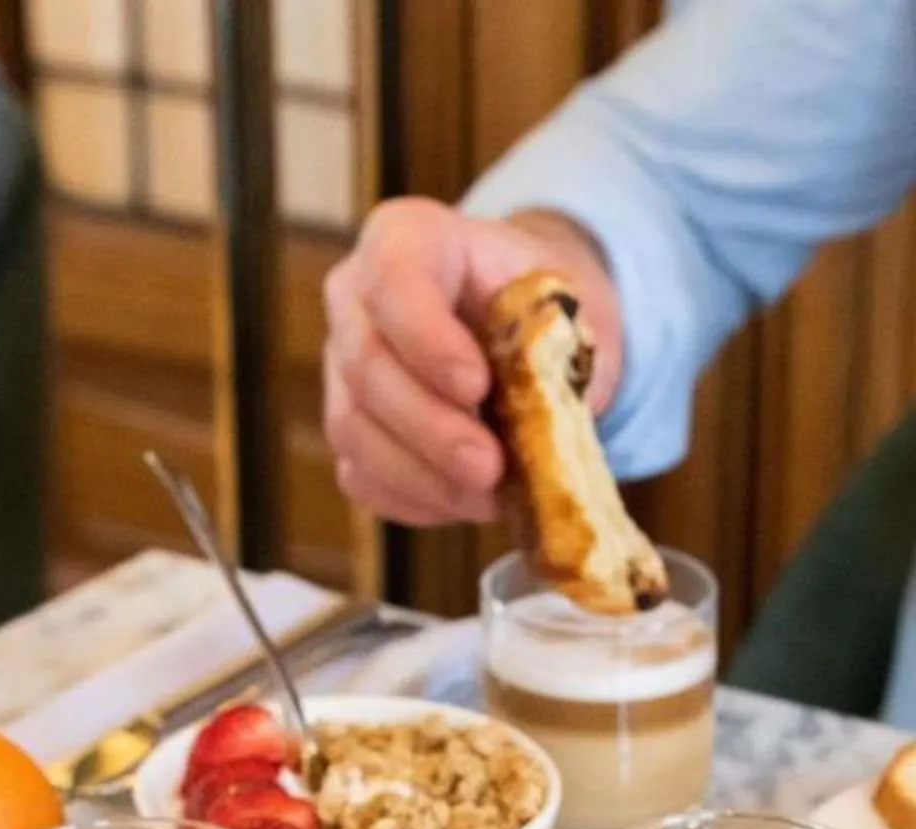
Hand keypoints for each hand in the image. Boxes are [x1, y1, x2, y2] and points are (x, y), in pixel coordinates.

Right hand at [321, 198, 621, 525]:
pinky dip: (414, 500)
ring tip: (489, 496)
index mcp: (409, 239)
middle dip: (430, 428)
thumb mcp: (572, 304)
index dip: (427, 339)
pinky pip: (361, 474)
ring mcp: (343, 366)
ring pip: (354, 428)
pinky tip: (466, 503)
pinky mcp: (351, 426)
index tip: (477, 385)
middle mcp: (357, 297)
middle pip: (366, 365)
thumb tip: (553, 423)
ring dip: (424, 475)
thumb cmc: (545, 304)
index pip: (394, 280)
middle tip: (489, 468)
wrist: (526, 323)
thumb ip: (562, 350)